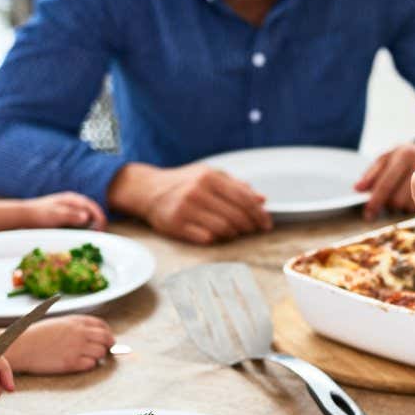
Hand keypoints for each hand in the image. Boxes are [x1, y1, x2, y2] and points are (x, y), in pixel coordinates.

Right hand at [4, 315, 115, 374]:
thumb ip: (75, 326)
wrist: (21, 346)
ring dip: (99, 356)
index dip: (107, 332)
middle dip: (109, 344)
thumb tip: (91, 333)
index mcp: (75, 321)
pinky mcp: (72, 362)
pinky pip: (91, 364)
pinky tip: (82, 364)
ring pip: (101, 352)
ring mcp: (76, 347)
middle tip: (107, 350)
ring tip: (91, 358)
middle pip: (106, 338)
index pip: (101, 325)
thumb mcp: (58, 323)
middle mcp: (79, 333)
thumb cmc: (36, 335)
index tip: (107, 338)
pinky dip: (90, 365)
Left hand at [25, 192, 107, 230]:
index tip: (102, 230)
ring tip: (94, 235)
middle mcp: (73, 201)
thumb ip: (71, 215)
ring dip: (93, 224)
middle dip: (99, 222)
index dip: (100, 219)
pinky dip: (85, 226)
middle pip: (92, 211)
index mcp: (73, 199)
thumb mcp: (56, 215)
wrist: (24, 215)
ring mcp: (70, 207)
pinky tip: (84, 233)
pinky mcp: (67, 214)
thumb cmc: (39, 215)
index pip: (93, 207)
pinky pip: (81, 219)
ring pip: (87, 215)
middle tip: (100, 235)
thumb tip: (86, 216)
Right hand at [112, 163, 270, 243]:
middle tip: (254, 231)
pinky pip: (206, 238)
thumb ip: (236, 186)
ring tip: (236, 233)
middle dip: (250, 226)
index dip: (259, 214)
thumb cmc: (184, 182)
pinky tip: (219, 236)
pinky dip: (217, 239)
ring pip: (223, 228)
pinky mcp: (176, 224)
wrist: (148, 189)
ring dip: (234, 234)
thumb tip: (262, 199)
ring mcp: (186, 208)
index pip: (243, 199)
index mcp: (209, 177)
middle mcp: (197, 191)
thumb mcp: (209, 175)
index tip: (266, 224)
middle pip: (236, 216)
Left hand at [355, 139, 414, 219]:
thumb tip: (358, 189)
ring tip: (405, 194)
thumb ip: (372, 173)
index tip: (368, 215)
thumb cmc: (409, 155)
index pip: (386, 185)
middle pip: (397, 199)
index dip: (375, 202)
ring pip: (409, 206)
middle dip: (390, 203)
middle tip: (391, 197)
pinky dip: (414, 207)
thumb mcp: (389, 157)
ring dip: (402, 206)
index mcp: (405, 155)